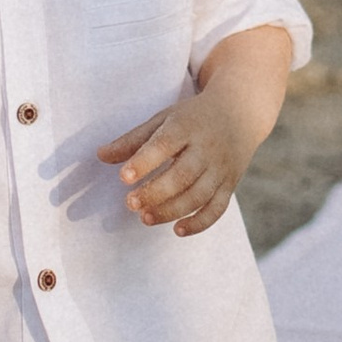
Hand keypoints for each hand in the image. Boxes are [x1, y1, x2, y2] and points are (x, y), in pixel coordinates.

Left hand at [98, 96, 257, 236]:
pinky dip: (200, 223)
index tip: (123, 177)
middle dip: (155, 193)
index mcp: (186, 126)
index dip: (144, 162)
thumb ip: (133, 139)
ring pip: (199, 195)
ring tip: (145, 218)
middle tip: (130, 203)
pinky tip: (178, 230)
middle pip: (183, 175)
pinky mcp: (230, 184)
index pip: (164, 144)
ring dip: (171, 210)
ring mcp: (220, 168)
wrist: (240, 111)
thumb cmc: (193, 117)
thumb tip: (100, 156)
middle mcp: (206, 148)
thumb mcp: (164, 118)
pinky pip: (217, 208)